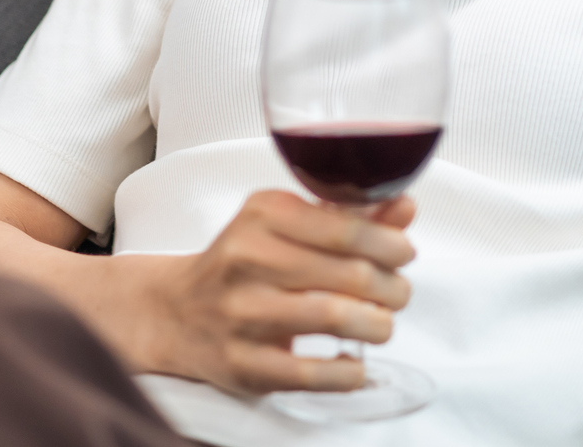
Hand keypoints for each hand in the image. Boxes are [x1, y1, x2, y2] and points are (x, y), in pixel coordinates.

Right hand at [135, 190, 415, 394]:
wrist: (177, 312)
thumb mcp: (286, 223)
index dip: (391, 243)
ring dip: (378, 325)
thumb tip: (405, 208)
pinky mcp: (243, 364)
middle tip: (398, 293)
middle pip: (350, 274)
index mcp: (263, 215)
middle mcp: (248, 260)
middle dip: (392, 287)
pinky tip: (354, 363)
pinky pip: (312, 372)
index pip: (347, 227)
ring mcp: (243, 314)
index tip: (404, 253)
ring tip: (381, 324)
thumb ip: (348, 215)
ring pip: (336, 318)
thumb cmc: (244, 263)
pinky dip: (348, 372)